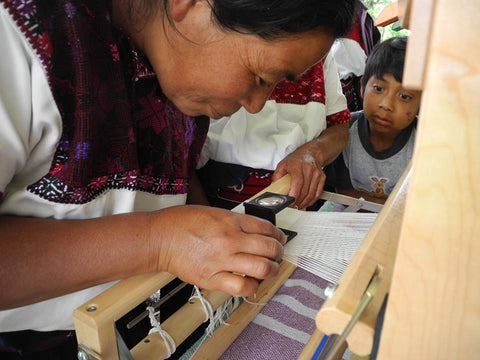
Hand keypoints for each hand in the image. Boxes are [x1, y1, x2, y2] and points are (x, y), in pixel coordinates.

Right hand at [149, 205, 285, 296]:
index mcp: (230, 221)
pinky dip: (252, 286)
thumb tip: (254, 231)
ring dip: (271, 269)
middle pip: (269, 248)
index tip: (279, 238)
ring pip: (262, 268)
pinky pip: (242, 287)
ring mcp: (222, 260)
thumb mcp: (213, 212)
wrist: (159, 238)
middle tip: (277, 253)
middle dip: (279, 252)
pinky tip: (251, 282)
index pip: (266, 227)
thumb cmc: (180, 222)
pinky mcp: (212, 278)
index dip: (278, 234)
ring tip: (269, 269)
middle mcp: (229, 240)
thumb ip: (235, 221)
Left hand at [272, 145, 325, 209]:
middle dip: (298, 201)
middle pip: (305, 190)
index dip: (294, 194)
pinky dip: (312, 200)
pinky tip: (306, 203)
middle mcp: (308, 169)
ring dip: (304, 203)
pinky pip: (318, 193)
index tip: (290, 202)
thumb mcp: (283, 164)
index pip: (298, 182)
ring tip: (298, 206)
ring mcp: (316, 173)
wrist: (311, 152)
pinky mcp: (322, 177)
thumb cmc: (296, 159)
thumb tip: (274, 189)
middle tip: (292, 206)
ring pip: (312, 193)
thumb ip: (277, 176)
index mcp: (297, 165)